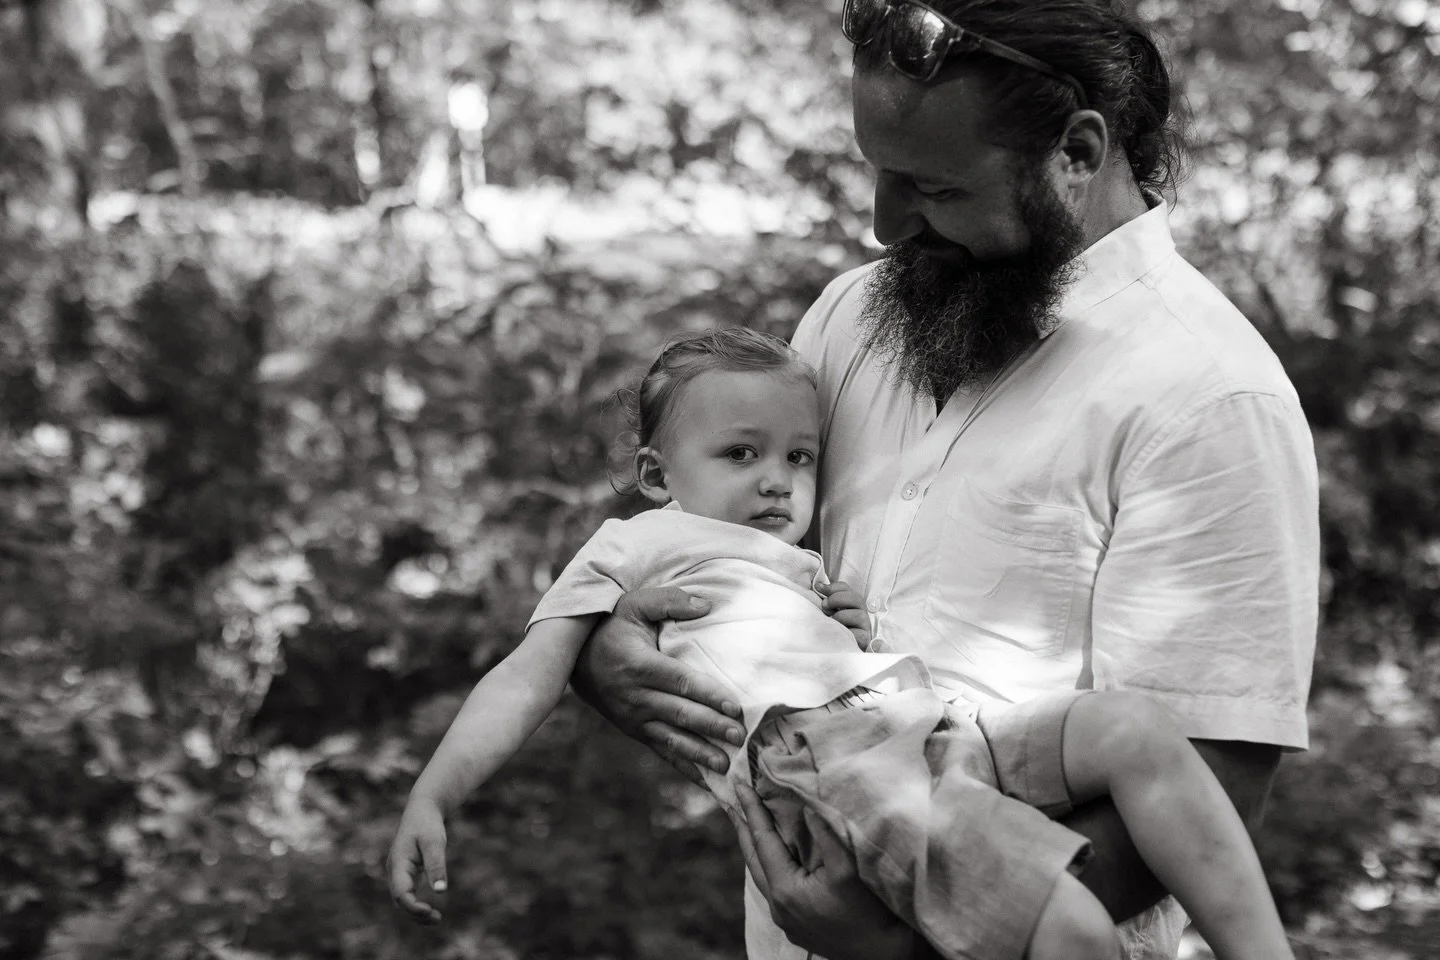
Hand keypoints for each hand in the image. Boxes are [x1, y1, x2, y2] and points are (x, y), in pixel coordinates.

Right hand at [388, 797, 449, 923]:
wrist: (423, 807)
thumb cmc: (428, 823)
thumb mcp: (435, 842)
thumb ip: (436, 865)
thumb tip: (441, 891)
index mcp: (398, 863)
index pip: (401, 894)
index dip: (413, 907)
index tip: (430, 912)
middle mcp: (395, 870)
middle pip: (400, 900)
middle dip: (416, 913)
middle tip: (437, 919)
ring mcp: (399, 871)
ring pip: (403, 898)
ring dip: (416, 911)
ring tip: (436, 919)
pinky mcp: (406, 871)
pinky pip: (408, 892)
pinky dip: (417, 902)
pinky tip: (431, 909)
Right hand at [569, 586, 745, 782]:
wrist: (572, 658)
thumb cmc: (611, 626)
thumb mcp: (635, 604)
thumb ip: (670, 602)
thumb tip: (706, 605)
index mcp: (640, 665)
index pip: (681, 682)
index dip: (709, 695)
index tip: (735, 706)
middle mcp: (636, 696)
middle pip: (681, 714)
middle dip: (712, 727)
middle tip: (741, 737)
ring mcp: (634, 718)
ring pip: (672, 739)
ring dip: (700, 753)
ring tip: (727, 765)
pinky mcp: (633, 730)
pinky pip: (660, 751)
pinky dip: (683, 766)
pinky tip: (705, 780)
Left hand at [728, 783, 915, 959]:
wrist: (882, 954)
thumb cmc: (868, 913)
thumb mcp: (848, 870)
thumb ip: (826, 836)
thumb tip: (808, 807)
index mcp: (785, 889)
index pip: (763, 840)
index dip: (751, 810)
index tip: (740, 784)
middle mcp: (777, 906)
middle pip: (752, 858)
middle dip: (742, 827)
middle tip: (732, 799)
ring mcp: (783, 919)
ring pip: (760, 875)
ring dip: (753, 847)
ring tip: (746, 823)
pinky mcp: (793, 926)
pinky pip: (771, 888)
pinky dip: (767, 865)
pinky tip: (771, 857)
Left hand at [818, 579, 870, 648]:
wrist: (834, 651)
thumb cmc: (830, 629)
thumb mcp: (827, 612)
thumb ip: (825, 597)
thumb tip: (818, 585)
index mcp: (850, 603)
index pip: (846, 588)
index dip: (833, 587)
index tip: (818, 589)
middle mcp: (860, 612)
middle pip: (856, 598)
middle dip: (837, 599)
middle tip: (825, 606)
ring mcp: (864, 626)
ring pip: (859, 615)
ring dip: (841, 617)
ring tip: (832, 623)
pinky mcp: (865, 639)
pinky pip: (859, 633)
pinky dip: (847, 632)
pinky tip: (838, 633)